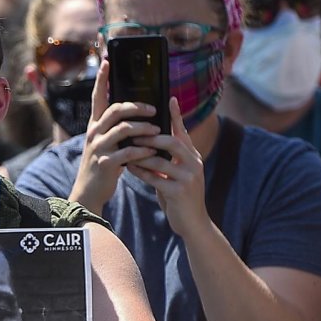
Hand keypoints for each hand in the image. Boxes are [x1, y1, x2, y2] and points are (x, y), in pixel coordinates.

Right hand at [68, 60, 159, 209]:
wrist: (89, 192)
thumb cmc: (103, 165)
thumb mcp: (106, 143)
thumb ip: (117, 129)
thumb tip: (138, 114)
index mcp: (95, 126)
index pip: (97, 97)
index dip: (102, 79)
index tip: (107, 62)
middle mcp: (95, 133)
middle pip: (115, 109)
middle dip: (137, 106)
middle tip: (153, 108)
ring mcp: (99, 147)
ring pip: (123, 129)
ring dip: (144, 128)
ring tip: (158, 131)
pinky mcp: (106, 162)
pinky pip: (128, 152)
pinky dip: (143, 151)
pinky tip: (153, 152)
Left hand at [125, 98, 207, 237]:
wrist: (193, 223)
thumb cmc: (179, 196)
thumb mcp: (176, 173)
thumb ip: (169, 158)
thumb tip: (151, 140)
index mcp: (192, 156)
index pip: (184, 131)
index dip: (177, 115)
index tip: (170, 98)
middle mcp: (193, 164)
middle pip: (172, 142)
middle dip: (151, 137)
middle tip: (133, 132)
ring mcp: (188, 178)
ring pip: (161, 161)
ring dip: (141, 155)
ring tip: (126, 150)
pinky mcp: (179, 192)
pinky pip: (156, 178)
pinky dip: (141, 172)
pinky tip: (129, 168)